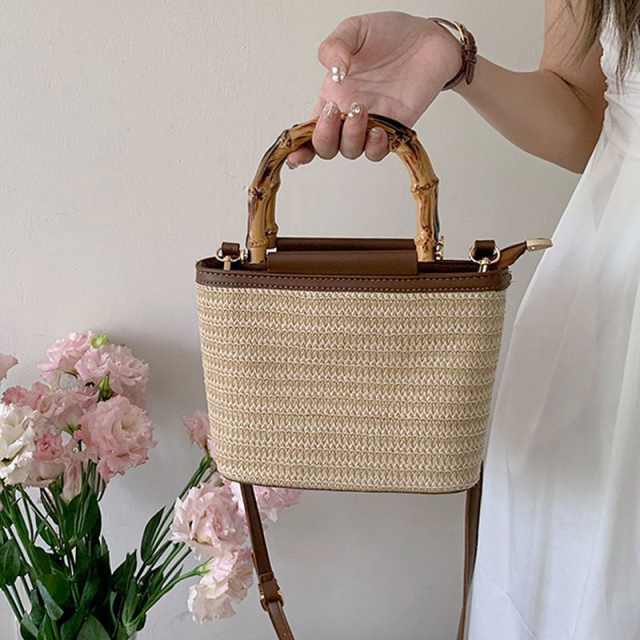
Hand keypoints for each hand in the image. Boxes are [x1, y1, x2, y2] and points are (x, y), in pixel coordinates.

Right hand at [287, 12, 461, 167]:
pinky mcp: (394, 130)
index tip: (293, 154)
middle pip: (326, 147)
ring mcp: (370, 124)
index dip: (298, 147)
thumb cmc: (391, 34)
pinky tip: (379, 130)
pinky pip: (378, 152)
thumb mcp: (355, 29)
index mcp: (332, 94)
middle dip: (324, 137)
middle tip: (335, 110)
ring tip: (360, 109)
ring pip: (350, 151)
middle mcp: (347, 114)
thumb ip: (335, 46)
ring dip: (350, 136)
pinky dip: (374, 147)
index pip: (308, 129)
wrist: (429, 40)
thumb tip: (333, 74)